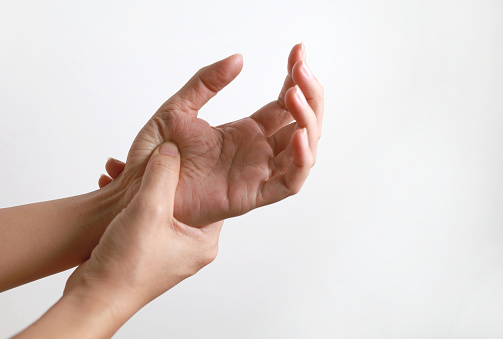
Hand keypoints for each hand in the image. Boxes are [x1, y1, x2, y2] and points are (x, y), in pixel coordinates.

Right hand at [66, 142, 222, 320]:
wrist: (93, 297)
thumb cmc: (126, 266)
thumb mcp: (149, 210)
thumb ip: (163, 175)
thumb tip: (171, 149)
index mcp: (203, 242)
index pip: (211, 199)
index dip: (197, 174)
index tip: (184, 155)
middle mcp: (189, 247)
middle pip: (184, 199)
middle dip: (160, 177)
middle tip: (149, 160)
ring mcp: (168, 249)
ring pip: (160, 205)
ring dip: (140, 186)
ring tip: (120, 172)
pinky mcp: (147, 249)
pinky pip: (145, 216)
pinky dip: (131, 201)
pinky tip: (113, 188)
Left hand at [114, 43, 323, 226]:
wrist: (143, 189)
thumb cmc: (156, 156)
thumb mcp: (179, 108)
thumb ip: (206, 83)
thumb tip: (237, 59)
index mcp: (247, 131)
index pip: (285, 104)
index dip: (296, 78)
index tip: (298, 51)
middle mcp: (259, 151)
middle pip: (302, 123)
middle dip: (309, 94)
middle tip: (301, 68)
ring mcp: (258, 173)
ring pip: (304, 150)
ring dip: (309, 121)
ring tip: (295, 94)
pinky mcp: (253, 195)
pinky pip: (289, 182)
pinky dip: (301, 160)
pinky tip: (297, 134)